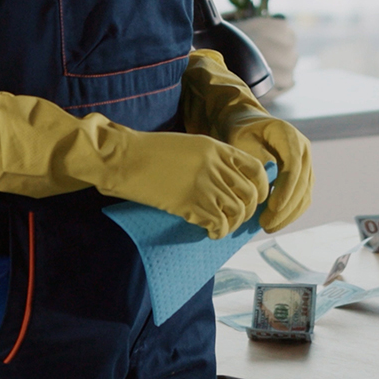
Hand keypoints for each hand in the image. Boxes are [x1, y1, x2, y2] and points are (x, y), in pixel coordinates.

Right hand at [0, 91, 269, 238]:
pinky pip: (218, 223)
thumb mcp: (185, 146)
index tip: (251, 199)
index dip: (258, 188)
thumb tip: (227, 181)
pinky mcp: (189, 202)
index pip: (254, 169)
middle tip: (235, 219)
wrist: (120, 156)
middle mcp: (214, 163)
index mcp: (214, 146)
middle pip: (249, 194)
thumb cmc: (147, 152)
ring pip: (237, 211)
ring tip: (219, 226)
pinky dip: (217, 231)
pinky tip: (207, 231)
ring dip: (232, 223)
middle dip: (247, 211)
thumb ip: (209, 159)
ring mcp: (203, 182)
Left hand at [180, 49, 312, 232]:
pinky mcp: (304, 174)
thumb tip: (256, 188)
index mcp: (288, 135)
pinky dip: (291, 211)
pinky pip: (303, 196)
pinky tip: (275, 221)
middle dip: (286, 207)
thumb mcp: (239, 139)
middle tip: (266, 225)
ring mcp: (306, 161)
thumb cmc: (240, 131)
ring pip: (305, 193)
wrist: (247, 124)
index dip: (285, 188)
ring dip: (289, 213)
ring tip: (268, 227)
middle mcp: (303, 147)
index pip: (293, 165)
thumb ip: (248, 159)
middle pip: (302, 182)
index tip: (272, 207)